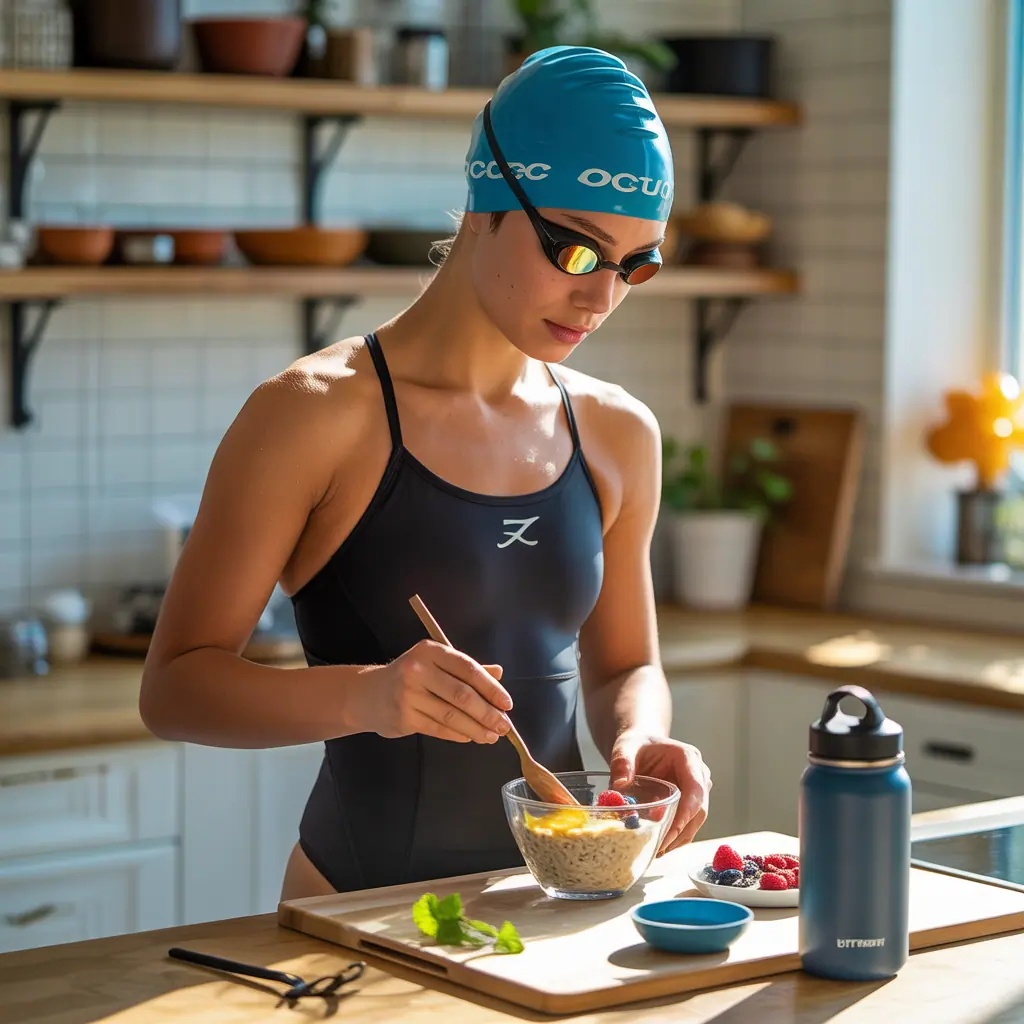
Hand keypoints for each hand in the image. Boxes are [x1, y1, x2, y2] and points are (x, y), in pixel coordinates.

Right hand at [355, 640, 511, 743]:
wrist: (368, 694)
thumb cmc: (408, 676)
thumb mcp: (435, 663)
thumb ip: (466, 668)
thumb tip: (498, 673)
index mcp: (431, 651)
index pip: (468, 669)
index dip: (491, 688)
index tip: (507, 703)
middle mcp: (418, 670)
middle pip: (461, 695)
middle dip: (487, 713)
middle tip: (504, 726)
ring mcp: (409, 695)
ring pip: (451, 716)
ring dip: (476, 728)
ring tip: (492, 736)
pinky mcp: (404, 718)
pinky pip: (439, 728)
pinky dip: (458, 734)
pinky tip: (470, 737)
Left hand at [609, 731, 710, 855]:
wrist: (642, 745)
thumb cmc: (637, 744)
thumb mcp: (626, 747)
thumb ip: (622, 762)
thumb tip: (619, 786)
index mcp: (689, 758)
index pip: (695, 790)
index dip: (686, 813)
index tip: (670, 832)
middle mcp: (699, 775)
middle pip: (699, 810)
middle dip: (680, 832)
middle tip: (658, 848)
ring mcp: (697, 791)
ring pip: (695, 822)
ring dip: (678, 839)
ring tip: (655, 851)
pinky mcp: (690, 804)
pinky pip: (687, 824)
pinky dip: (674, 837)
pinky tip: (658, 846)